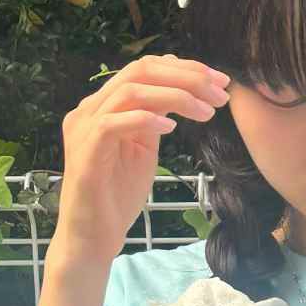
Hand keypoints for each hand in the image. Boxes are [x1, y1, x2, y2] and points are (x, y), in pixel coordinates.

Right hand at [54, 55, 231, 266]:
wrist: (93, 237)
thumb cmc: (117, 197)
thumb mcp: (142, 151)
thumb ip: (154, 121)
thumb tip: (180, 95)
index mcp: (104, 105)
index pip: (145, 70)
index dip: (184, 69)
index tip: (219, 82)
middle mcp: (90, 109)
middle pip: (140, 71)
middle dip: (186, 77)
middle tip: (221, 92)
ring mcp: (84, 128)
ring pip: (130, 91)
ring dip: (175, 96)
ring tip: (207, 112)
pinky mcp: (86, 152)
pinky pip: (113, 124)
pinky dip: (145, 120)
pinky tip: (172, 127)